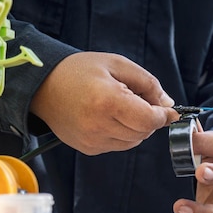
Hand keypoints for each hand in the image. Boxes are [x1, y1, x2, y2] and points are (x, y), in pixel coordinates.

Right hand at [30, 51, 178, 154]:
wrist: (43, 85)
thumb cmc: (79, 71)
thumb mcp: (117, 64)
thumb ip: (148, 84)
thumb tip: (169, 105)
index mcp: (108, 101)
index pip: (150, 120)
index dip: (163, 115)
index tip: (168, 109)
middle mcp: (99, 125)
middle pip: (144, 132)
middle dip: (149, 118)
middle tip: (137, 100)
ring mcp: (92, 140)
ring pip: (133, 141)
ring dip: (136, 127)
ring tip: (120, 107)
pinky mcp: (88, 148)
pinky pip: (118, 145)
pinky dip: (122, 133)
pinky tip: (109, 117)